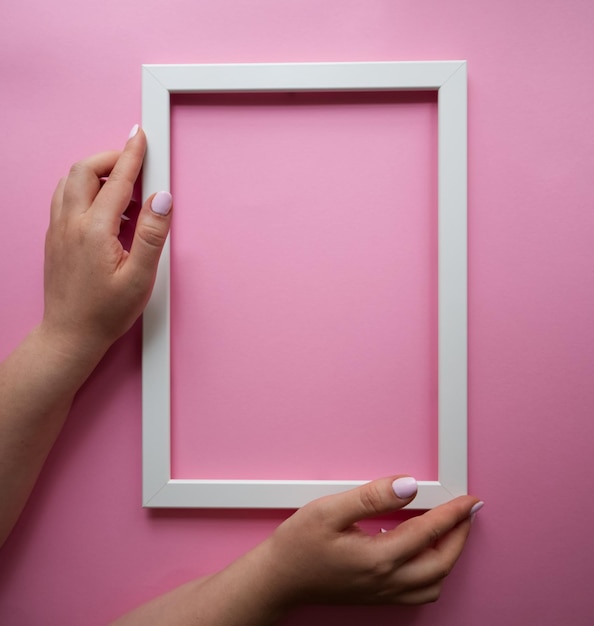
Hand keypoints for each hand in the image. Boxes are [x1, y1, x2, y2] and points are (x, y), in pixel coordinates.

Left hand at [42, 126, 171, 358]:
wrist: (70, 335)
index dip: (133, 155)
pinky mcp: (55, 238)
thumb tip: (161, 199)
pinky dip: (84, 189)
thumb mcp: (139, 277)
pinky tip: (103, 208)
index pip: (117, 180)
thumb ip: (151, 234)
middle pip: (85, 170)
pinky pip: (65, 197)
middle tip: (135, 163)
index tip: (140, 136)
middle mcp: (70, 224)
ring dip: (96, 173)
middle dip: (111, 158)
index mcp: (94, 230)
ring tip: (122, 188)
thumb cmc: (105, 312)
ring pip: (70, 181)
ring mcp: (59, 230)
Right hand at [258, 476, 481, 607]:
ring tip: (450, 531)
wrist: (278, 579)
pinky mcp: (376, 596)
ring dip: (450, 557)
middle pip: (442, 564)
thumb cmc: (298, 544)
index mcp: (378, 558)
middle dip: (461, 537)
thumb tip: (408, 485)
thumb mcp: (329, 510)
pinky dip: (434, 573)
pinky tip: (423, 553)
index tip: (469, 500)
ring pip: (434, 584)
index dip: (453, 514)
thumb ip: (371, 497)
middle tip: (467, 513)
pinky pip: (419, 593)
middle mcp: (386, 580)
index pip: (429, 533)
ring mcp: (382, 592)